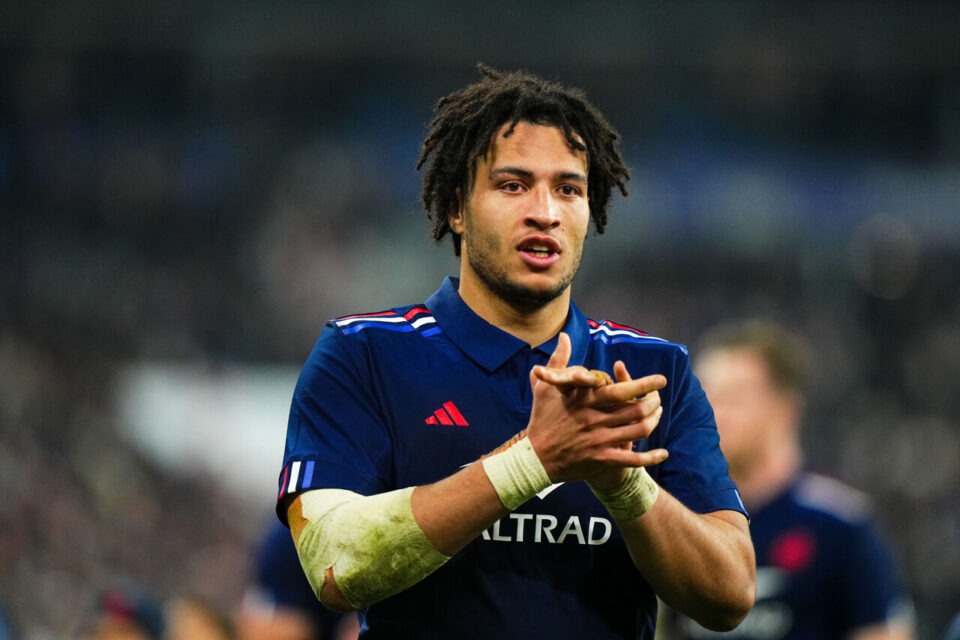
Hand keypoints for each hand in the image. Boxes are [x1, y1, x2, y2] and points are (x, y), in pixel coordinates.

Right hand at [525, 333, 667, 486]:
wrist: (534, 458)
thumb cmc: (541, 419)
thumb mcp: (545, 388)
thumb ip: (558, 360)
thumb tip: (564, 336)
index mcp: (585, 401)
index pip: (621, 391)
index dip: (644, 384)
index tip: (660, 379)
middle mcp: (596, 420)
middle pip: (637, 410)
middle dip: (654, 402)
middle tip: (658, 397)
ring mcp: (600, 442)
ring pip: (639, 431)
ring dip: (654, 422)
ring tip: (657, 415)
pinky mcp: (602, 460)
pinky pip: (633, 460)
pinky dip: (651, 457)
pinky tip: (663, 453)